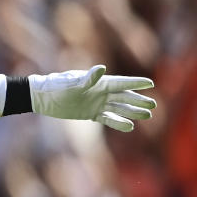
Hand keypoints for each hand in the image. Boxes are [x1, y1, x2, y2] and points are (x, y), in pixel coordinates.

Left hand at [29, 65, 155, 131]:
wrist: (42, 98)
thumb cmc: (56, 87)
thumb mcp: (72, 83)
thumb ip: (88, 79)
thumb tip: (102, 69)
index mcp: (98, 82)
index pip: (121, 83)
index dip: (135, 83)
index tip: (151, 84)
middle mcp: (100, 92)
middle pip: (124, 96)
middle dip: (138, 100)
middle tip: (154, 105)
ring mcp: (96, 103)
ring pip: (119, 107)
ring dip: (132, 111)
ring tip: (147, 116)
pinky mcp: (90, 113)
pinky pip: (108, 118)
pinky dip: (118, 122)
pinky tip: (129, 127)